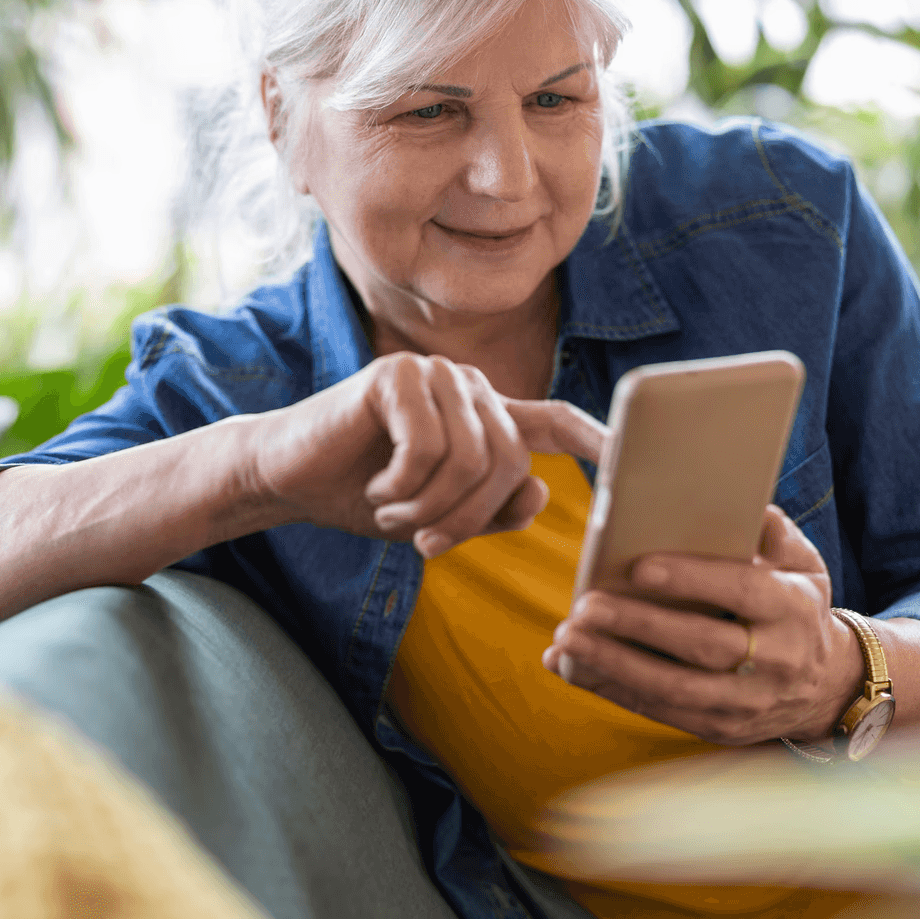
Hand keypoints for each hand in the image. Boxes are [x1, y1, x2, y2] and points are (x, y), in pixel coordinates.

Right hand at [249, 352, 604, 555]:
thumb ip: (491, 511)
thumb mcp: (438, 516)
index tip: (630, 466)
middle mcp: (469, 386)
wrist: (289, 477)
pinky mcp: (397, 376)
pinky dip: (403, 487)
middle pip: (509, 461)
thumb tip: (539, 496)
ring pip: (471, 458)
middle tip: (427, 544)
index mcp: (487, 415)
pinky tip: (375, 487)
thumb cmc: (364, 494)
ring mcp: (435, 374)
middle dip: (470, 517)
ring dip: (430, 507)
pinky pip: (428, 447)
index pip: (556, 421)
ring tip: (393, 513)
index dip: (597, 441)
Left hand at [543, 506, 863, 744]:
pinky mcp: (720, 728)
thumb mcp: (802, 564)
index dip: (692, 579)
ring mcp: (747, 702)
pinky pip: (660, 712)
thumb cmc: (797, 607)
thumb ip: (769, 531)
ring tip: (566, 638)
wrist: (826, 686)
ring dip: (614, 664)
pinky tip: (572, 668)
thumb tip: (729, 500)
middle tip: (585, 605)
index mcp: (793, 609)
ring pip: (675, 688)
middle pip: (702, 645)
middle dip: (638, 625)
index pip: (742, 591)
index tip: (639, 566)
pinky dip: (611, 690)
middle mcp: (775, 660)